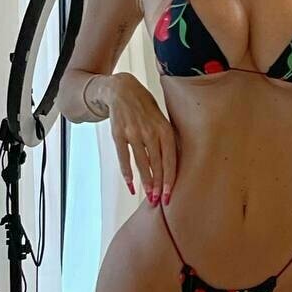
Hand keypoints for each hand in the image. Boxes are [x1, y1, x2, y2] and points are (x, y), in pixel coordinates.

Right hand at [106, 73, 177, 204]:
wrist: (122, 90)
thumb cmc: (145, 109)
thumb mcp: (161, 120)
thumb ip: (166, 141)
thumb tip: (172, 165)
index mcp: (165, 129)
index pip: (170, 159)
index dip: (170, 179)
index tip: (169, 195)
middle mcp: (151, 132)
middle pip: (157, 164)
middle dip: (158, 185)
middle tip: (159, 201)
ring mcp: (134, 133)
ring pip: (142, 162)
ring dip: (145, 182)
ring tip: (148, 196)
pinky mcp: (119, 134)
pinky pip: (124, 157)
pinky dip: (127, 172)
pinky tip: (130, 185)